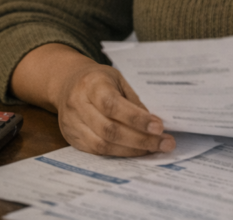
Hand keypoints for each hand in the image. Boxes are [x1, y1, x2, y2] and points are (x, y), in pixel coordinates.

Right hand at [12, 43, 175, 156]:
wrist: (68, 83)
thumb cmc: (99, 80)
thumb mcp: (118, 80)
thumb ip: (133, 101)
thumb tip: (155, 125)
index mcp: (92, 84)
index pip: (113, 105)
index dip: (136, 119)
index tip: (159, 127)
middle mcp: (78, 104)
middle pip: (109, 130)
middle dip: (140, 140)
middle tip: (165, 143)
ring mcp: (72, 123)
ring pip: (103, 145)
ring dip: (132, 150)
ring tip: (154, 149)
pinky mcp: (71, 138)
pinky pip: (97, 152)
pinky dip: (120, 153)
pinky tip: (136, 151)